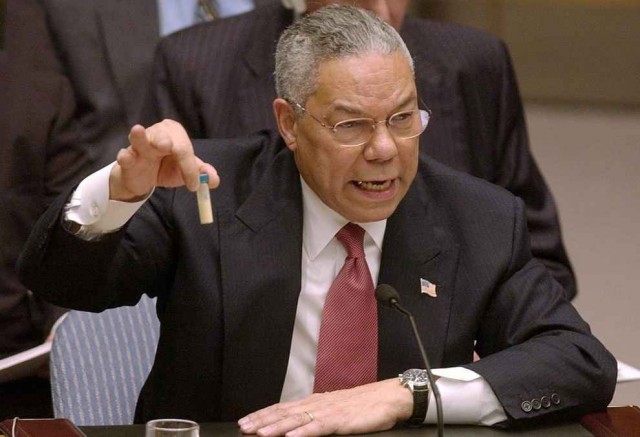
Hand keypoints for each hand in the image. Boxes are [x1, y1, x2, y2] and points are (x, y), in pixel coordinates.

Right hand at [110, 120, 218, 200]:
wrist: (144, 179)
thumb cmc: (167, 167)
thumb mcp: (186, 170)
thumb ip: (201, 173)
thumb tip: (213, 181)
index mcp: (175, 133)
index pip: (183, 148)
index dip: (189, 166)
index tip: (194, 185)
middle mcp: (157, 133)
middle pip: (163, 137)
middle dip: (164, 141)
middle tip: (167, 147)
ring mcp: (139, 144)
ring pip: (140, 138)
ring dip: (140, 137)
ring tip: (138, 130)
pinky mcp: (127, 157)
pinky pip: (125, 155)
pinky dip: (125, 156)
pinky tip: (126, 157)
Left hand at [238, 378, 412, 436]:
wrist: (388, 397)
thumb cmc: (364, 406)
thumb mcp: (335, 411)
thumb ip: (316, 418)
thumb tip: (297, 427)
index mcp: (315, 402)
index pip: (283, 408)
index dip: (263, 415)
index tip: (245, 422)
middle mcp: (317, 404)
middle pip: (284, 413)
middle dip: (262, 421)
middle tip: (243, 427)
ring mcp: (328, 411)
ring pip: (297, 419)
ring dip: (277, 426)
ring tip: (260, 432)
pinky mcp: (341, 420)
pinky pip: (319, 427)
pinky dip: (304, 432)